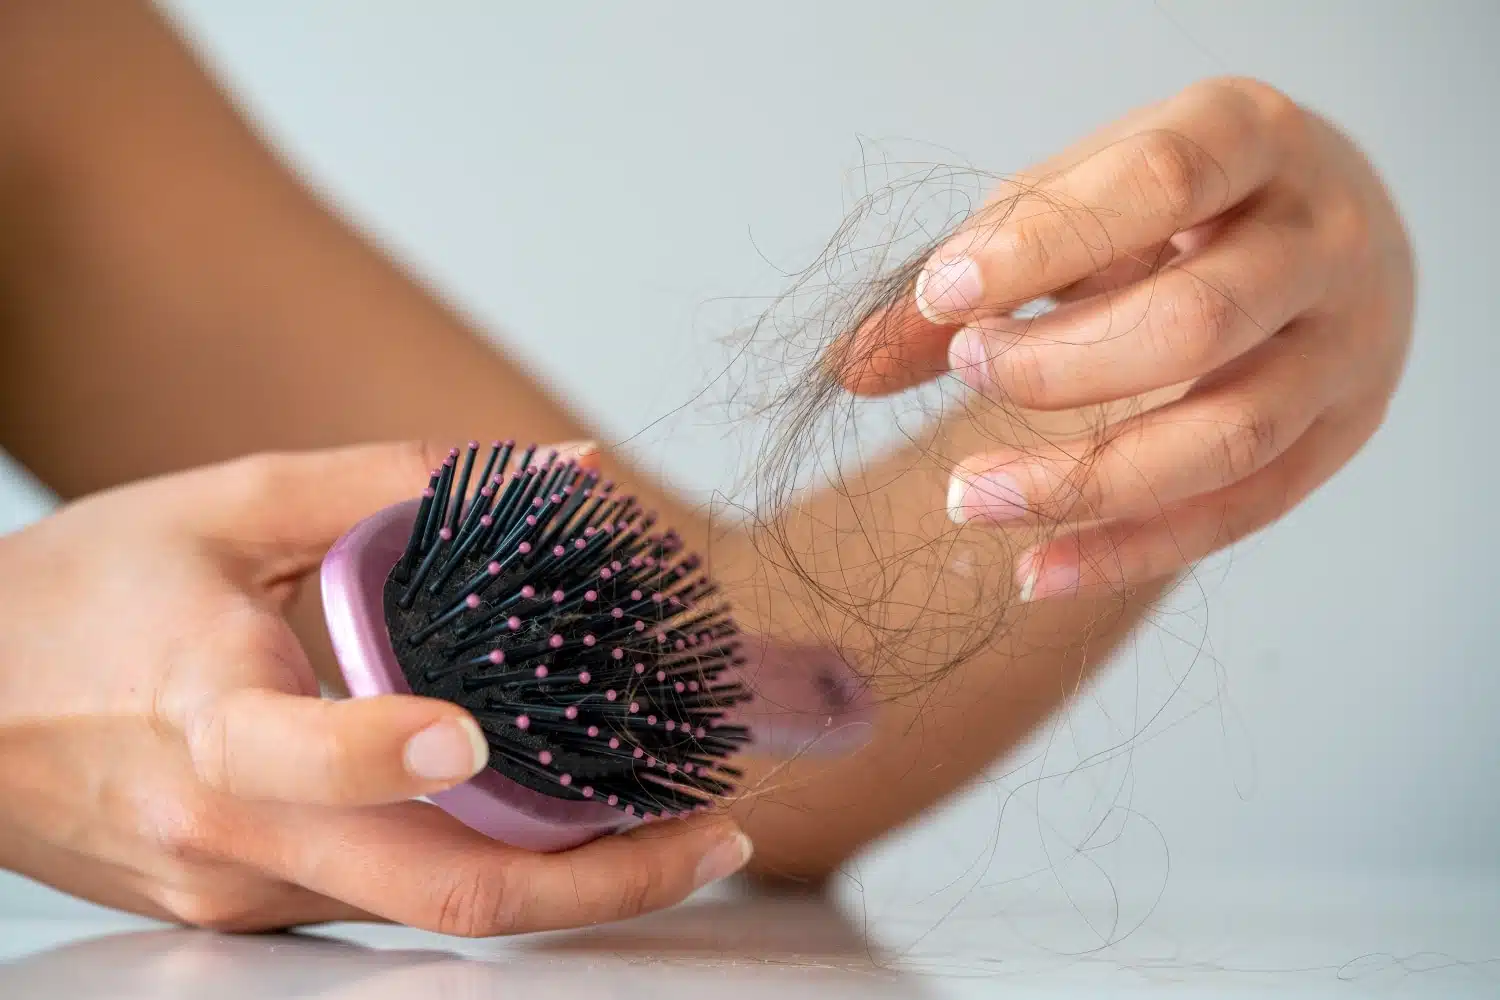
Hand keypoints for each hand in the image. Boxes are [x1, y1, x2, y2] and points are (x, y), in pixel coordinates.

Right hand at [0, 442, 751, 933]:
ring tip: (676, 825)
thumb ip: (387, 480)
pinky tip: (558, 823)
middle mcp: (231, 838)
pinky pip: (390, 902)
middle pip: (440, 897)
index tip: (499, 731)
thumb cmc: (76, 599)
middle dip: (602, 881)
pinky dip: (486, 869)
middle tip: (720, 833)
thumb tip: (555, 467)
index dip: (403, 754)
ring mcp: (242, 897)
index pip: (308, 762)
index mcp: (204, 721)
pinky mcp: (248, 915)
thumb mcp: (220, 506)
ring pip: (430, 912)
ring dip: (566, 881)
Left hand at [842, 76, 1413, 599]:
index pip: (1157, 185)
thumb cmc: (1174, 202)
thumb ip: (978, 266)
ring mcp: (1349, 345)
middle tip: (967, 369)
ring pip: (1228, 437)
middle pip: (1198, 321)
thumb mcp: (1081, 194)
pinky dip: (1126, 553)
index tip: (939, 296)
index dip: (1040, 247)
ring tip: (969, 496)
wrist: (1323, 228)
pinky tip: (1032, 572)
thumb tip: (853, 366)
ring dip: (1082, 483)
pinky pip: (1239, 516)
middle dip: (1058, 366)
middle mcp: (1323, 238)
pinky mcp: (1341, 435)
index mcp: (1254, 137)